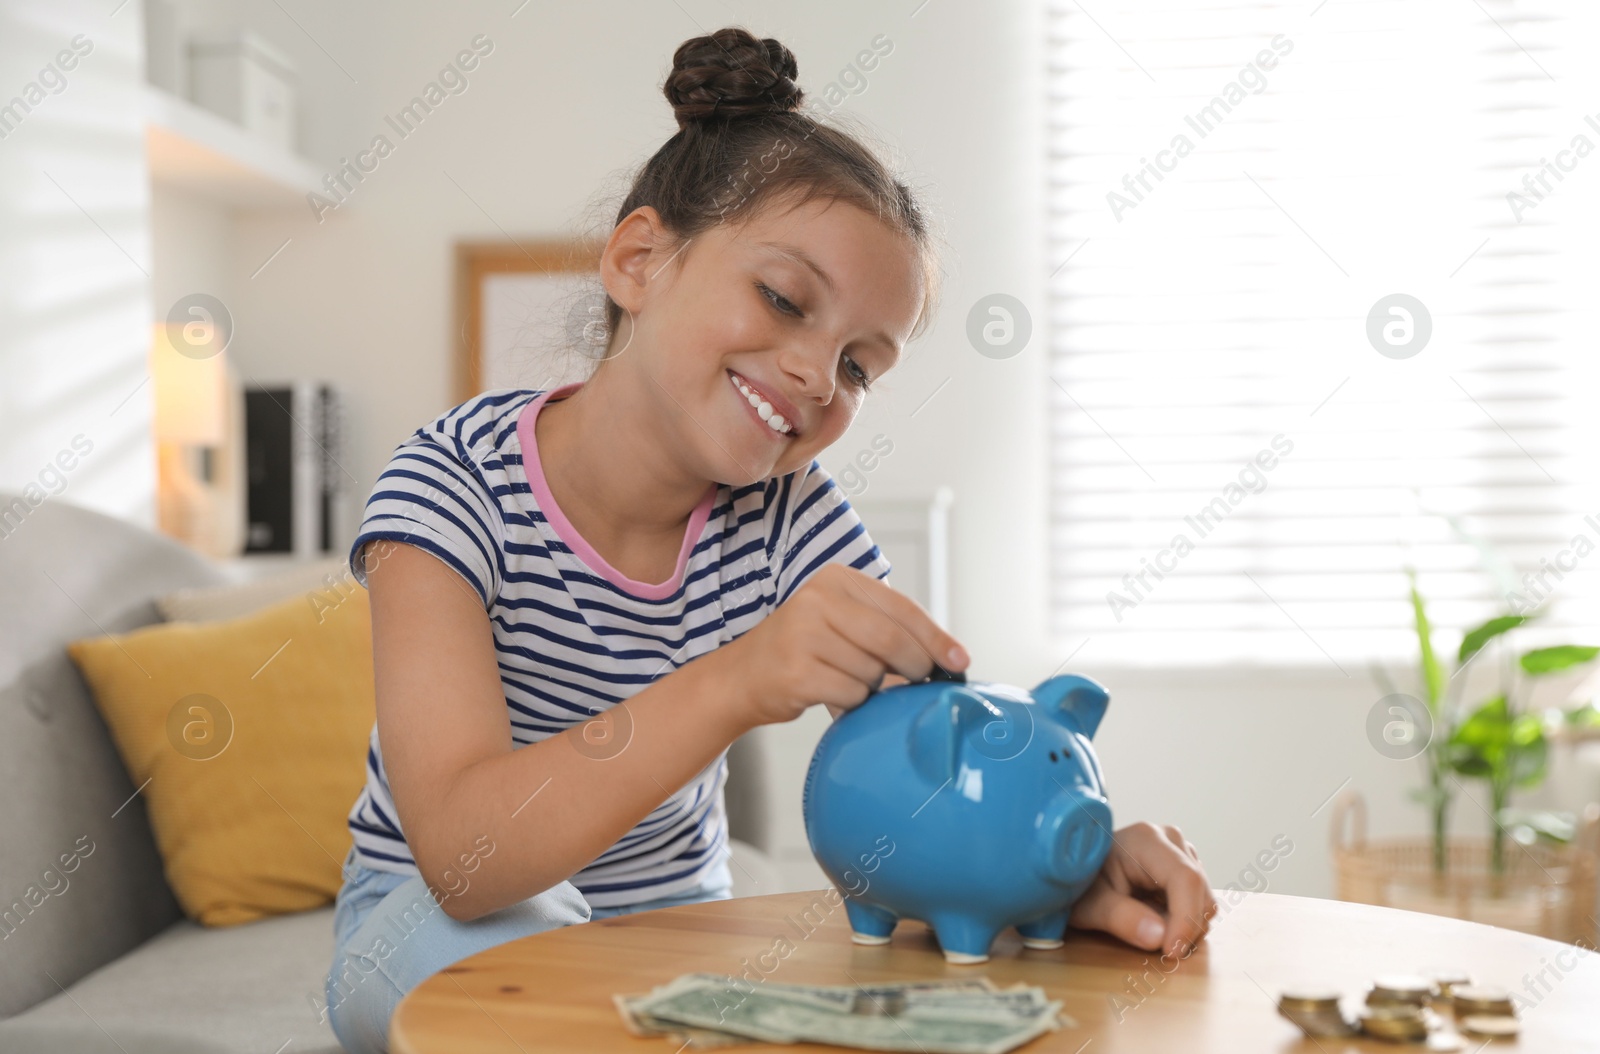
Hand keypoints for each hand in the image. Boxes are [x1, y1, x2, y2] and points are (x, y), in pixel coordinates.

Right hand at [718, 564, 968, 727]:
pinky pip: (851, 694)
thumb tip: (948, 657)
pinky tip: (832, 693)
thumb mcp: (841, 621)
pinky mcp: (796, 671)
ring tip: (850, 681)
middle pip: (891, 638)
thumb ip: (886, 628)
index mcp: (835, 580)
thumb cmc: (805, 650)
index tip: (959, 660)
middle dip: (915, 666)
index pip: (901, 607)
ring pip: (872, 671)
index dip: (936, 637)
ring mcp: (803, 635)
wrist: (742, 676)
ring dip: (874, 686)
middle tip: (919, 682)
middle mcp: (816, 599)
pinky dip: (853, 702)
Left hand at [1068, 821, 1216, 959]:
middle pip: (1200, 891)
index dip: (1186, 918)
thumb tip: (1160, 937)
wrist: (1075, 871)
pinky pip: (1199, 902)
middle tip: (1155, 949)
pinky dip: (1185, 922)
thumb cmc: (1080, 884)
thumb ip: (1120, 918)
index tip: (1171, 951)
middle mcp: (1171, 841)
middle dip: (1185, 927)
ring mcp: (1182, 853)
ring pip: (1204, 899)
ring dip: (1186, 926)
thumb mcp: (1090, 905)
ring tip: (1149, 930)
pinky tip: (1158, 923)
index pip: (1184, 878)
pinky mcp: (1186, 869)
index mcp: (1146, 840)